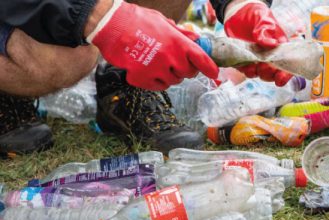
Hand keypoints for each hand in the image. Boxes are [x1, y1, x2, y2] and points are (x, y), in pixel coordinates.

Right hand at [87, 0, 218, 90]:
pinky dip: (155, 82)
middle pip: (188, 73)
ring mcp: (156, 69)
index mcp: (178, 42)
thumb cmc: (137, 20)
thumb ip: (180, 33)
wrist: (110, 24)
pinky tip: (148, 70)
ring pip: (173, 81)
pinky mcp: (142, 77)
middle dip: (185, 70)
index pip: (201, 59)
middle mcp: (170, 57)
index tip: (213, 73)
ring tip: (158, 63)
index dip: (210, 68)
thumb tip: (195, 39)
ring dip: (169, 75)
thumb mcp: (163, 22)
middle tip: (175, 63)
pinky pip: (157, 87)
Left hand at [223, 0, 291, 86]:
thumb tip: (272, 44)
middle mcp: (270, 56)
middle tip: (263, 66)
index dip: (285, 75)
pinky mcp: (245, 60)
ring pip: (260, 74)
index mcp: (280, 48)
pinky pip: (246, 70)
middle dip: (269, 74)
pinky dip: (245, 71)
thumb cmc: (256, 14)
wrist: (238, 12)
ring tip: (252, 67)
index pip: (287, 65)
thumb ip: (265, 30)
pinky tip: (244, 65)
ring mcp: (258, 59)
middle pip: (274, 73)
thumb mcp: (262, 18)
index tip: (279, 78)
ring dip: (257, 74)